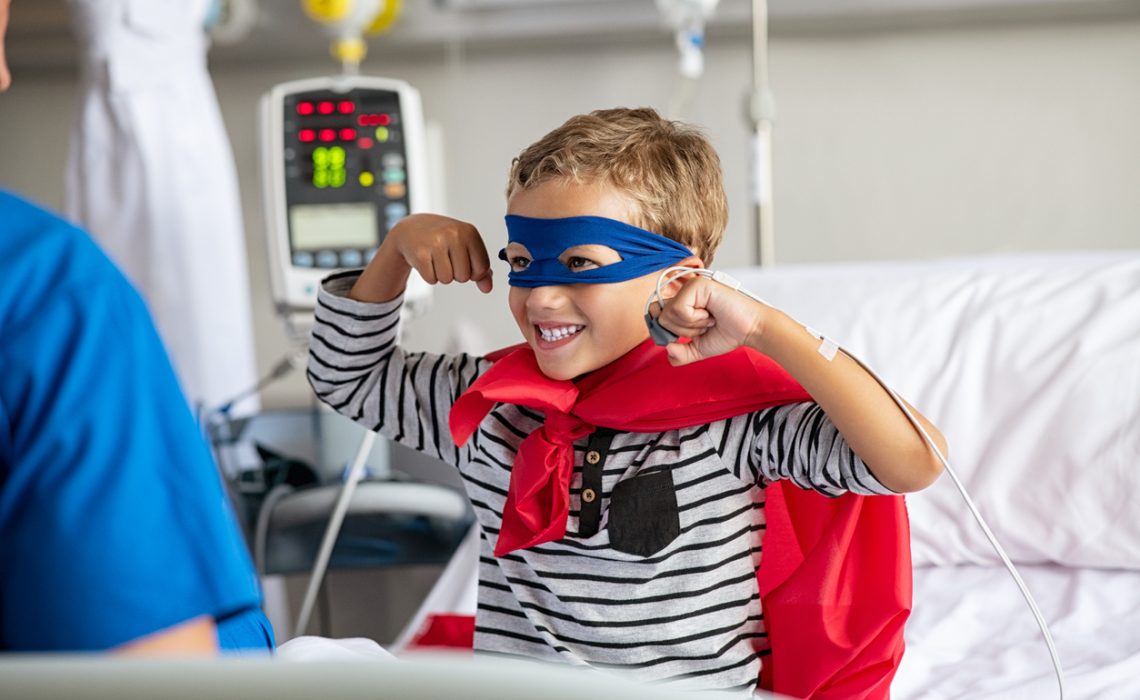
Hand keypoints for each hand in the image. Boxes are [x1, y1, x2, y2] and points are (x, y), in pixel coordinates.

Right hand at [351, 214, 492, 301]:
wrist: (411, 229)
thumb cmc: (443, 239)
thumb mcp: (466, 247)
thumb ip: (481, 269)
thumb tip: (487, 288)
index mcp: (470, 232)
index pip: (482, 268)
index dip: (473, 272)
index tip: (463, 261)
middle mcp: (454, 235)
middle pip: (464, 277)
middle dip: (455, 274)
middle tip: (446, 258)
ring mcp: (436, 243)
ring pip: (447, 280)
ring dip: (441, 275)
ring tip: (436, 259)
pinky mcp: (420, 254)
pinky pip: (432, 279)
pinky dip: (429, 275)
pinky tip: (426, 261)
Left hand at [652, 274, 769, 365]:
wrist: (750, 330)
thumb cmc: (728, 333)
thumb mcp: (698, 349)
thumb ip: (679, 354)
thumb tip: (667, 348)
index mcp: (681, 302)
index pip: (655, 315)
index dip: (665, 331)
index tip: (685, 337)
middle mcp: (684, 292)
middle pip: (659, 317)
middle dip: (680, 331)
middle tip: (702, 327)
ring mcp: (690, 286)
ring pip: (668, 314)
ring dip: (691, 325)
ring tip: (709, 319)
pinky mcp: (697, 284)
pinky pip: (679, 309)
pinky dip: (695, 319)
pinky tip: (710, 314)